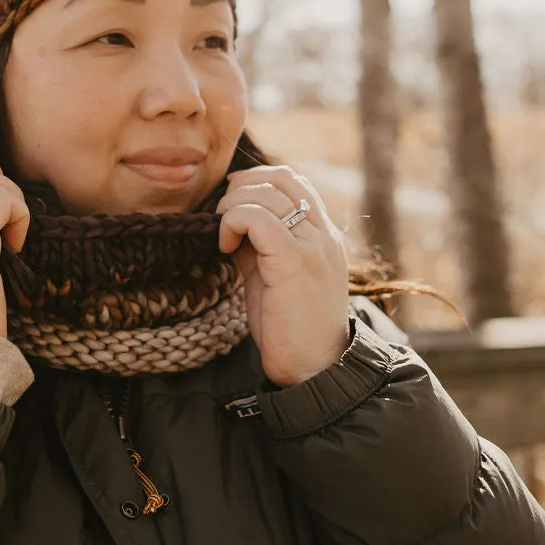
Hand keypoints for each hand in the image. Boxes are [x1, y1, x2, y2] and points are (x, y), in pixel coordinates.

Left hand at [216, 166, 351, 386]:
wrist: (314, 367)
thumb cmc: (291, 327)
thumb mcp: (273, 275)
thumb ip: (260, 245)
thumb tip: (231, 223)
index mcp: (322, 234)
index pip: (293, 180)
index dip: (256, 180)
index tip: (232, 202)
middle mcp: (322, 234)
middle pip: (280, 178)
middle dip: (241, 188)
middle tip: (222, 216)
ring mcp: (312, 245)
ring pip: (267, 194)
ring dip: (233, 206)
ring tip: (223, 234)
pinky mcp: (295, 262)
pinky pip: (259, 219)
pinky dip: (234, 222)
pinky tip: (226, 247)